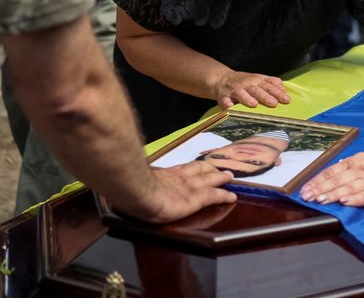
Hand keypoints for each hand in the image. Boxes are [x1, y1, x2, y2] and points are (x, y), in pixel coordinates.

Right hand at [119, 161, 235, 223]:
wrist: (138, 192)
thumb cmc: (133, 189)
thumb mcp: (138, 183)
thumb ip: (141, 183)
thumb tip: (131, 185)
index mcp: (167, 175)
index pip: (184, 168)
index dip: (195, 167)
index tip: (201, 165)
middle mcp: (180, 177)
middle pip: (200, 169)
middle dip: (211, 168)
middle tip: (221, 167)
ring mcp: (189, 187)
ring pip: (210, 179)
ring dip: (220, 177)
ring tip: (230, 176)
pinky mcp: (195, 198)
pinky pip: (214, 195)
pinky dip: (224, 195)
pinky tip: (232, 196)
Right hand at [214, 71, 290, 108]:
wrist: (222, 79)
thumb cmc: (245, 82)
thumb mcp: (259, 79)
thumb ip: (271, 83)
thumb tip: (283, 89)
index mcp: (257, 81)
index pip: (269, 86)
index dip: (278, 93)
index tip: (286, 100)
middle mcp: (247, 85)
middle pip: (257, 90)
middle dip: (265, 96)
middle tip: (273, 103)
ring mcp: (235, 90)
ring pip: (241, 94)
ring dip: (247, 99)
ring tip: (254, 104)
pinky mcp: (224, 97)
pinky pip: (225, 100)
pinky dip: (227, 103)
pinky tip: (230, 107)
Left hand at [299, 152, 363, 206]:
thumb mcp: (361, 159)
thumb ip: (345, 165)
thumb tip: (330, 170)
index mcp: (352, 162)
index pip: (331, 171)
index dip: (317, 180)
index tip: (305, 189)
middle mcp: (358, 171)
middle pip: (336, 180)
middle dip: (320, 189)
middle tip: (308, 197)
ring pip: (348, 188)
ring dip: (333, 194)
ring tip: (321, 200)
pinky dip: (354, 199)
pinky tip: (344, 202)